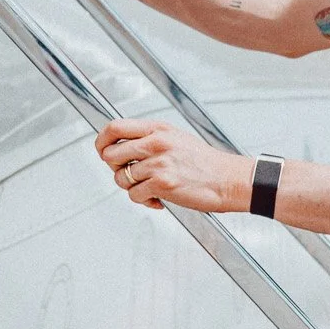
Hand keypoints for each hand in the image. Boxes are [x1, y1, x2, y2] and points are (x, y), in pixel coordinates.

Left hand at [94, 117, 248, 213]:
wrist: (228, 179)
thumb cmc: (205, 162)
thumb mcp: (176, 138)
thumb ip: (149, 138)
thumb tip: (122, 146)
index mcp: (157, 129)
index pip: (114, 127)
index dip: (101, 141)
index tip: (102, 151)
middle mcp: (156, 142)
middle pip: (110, 154)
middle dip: (114, 168)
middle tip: (128, 174)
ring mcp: (159, 163)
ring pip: (121, 178)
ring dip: (131, 187)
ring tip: (148, 188)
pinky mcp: (163, 183)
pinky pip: (135, 195)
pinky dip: (144, 201)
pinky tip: (157, 199)